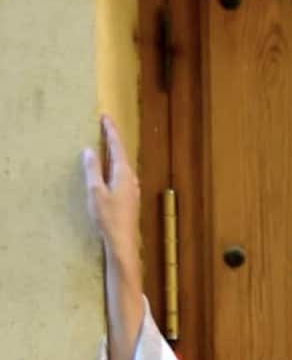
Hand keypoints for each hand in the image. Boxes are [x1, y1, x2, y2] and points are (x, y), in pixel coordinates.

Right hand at [81, 116, 141, 268]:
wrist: (123, 242)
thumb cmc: (109, 217)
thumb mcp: (95, 191)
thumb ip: (92, 169)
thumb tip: (89, 150)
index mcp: (123, 173)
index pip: (116, 146)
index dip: (110, 131)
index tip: (105, 117)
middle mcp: (131, 179)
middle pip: (121, 154)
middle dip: (113, 139)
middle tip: (105, 127)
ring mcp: (133, 189)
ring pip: (123, 165)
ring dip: (114, 153)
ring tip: (106, 144)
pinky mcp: (130, 199)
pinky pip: (122, 176)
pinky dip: (115, 166)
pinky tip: (111, 170)